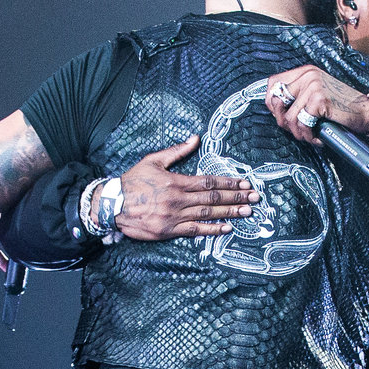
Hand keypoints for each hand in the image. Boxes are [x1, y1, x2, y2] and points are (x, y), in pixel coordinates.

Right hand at [113, 136, 253, 241]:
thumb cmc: (133, 181)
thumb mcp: (153, 161)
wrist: (113, 204)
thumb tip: (196, 138)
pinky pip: (195, 230)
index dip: (229, 182)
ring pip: (208, 213)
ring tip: (247, 212)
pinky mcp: (170, 230)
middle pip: (213, 197)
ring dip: (230, 213)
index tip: (245, 183)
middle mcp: (179, 199)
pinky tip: (227, 228)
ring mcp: (175, 216)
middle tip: (255, 198)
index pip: (209, 181)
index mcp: (177, 181)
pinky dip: (212, 229)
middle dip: (236, 197)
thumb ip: (177, 151)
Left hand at [262, 64, 368, 144]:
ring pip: (289, 118)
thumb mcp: (317, 94)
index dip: (271, 102)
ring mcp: (314, 87)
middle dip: (283, 122)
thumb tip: (274, 109)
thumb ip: (298, 96)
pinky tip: (317, 137)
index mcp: (305, 72)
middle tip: (298, 130)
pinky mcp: (320, 100)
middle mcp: (308, 76)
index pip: (273, 83)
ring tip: (310, 136)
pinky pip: (302, 124)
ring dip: (298, 133)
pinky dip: (308, 136)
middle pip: (277, 102)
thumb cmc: (341, 107)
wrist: (365, 112)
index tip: (280, 115)